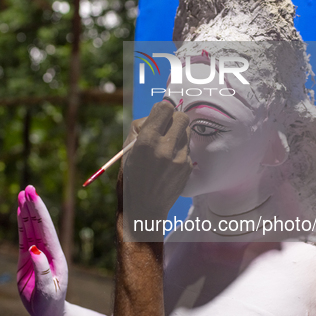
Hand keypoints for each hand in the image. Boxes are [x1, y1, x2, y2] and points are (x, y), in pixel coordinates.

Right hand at [17, 185, 67, 315]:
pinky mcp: (27, 258)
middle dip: (34, 205)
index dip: (40, 211)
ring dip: (27, 211)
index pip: (46, 229)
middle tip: (28, 187)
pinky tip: (20, 211)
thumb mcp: (48, 290)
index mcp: (55, 255)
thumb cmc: (51, 304)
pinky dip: (21, 223)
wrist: (48, 313)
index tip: (34, 196)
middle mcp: (47, 250)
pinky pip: (24, 237)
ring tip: (22, 194)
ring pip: (31, 227)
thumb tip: (34, 250)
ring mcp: (37, 253)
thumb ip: (42, 271)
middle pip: (39, 223)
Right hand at [120, 101, 191, 236]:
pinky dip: (180, 150)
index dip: (162, 109)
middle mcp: (165, 148)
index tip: (160, 114)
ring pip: (187, 132)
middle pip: (182, 117)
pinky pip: (188, 148)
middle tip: (166, 127)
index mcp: (146, 141)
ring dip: (178, 133)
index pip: (165, 108)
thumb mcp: (128, 149)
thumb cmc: (131, 175)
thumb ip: (142, 127)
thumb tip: (160, 111)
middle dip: (174, 119)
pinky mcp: (187, 168)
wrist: (144, 207)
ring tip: (167, 145)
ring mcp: (179, 159)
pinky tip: (169, 161)